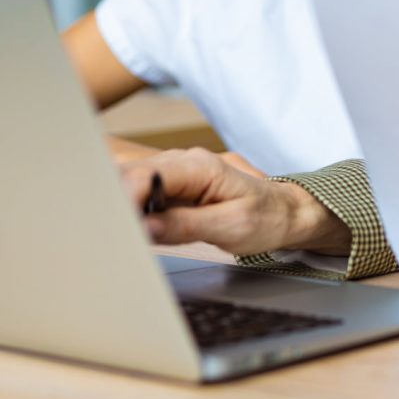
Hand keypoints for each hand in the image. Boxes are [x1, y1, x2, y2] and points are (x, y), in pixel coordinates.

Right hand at [120, 148, 350, 256]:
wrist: (287, 210)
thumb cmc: (267, 216)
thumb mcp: (231, 227)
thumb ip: (185, 226)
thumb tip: (145, 228)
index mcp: (200, 167)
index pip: (146, 175)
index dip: (123, 199)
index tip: (115, 226)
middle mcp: (185, 162)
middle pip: (133, 176)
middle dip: (115, 203)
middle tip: (110, 235)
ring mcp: (179, 172)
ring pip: (135, 183)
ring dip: (123, 207)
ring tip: (120, 235)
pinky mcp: (176, 186)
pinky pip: (145, 192)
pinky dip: (134, 209)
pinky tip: (133, 228)